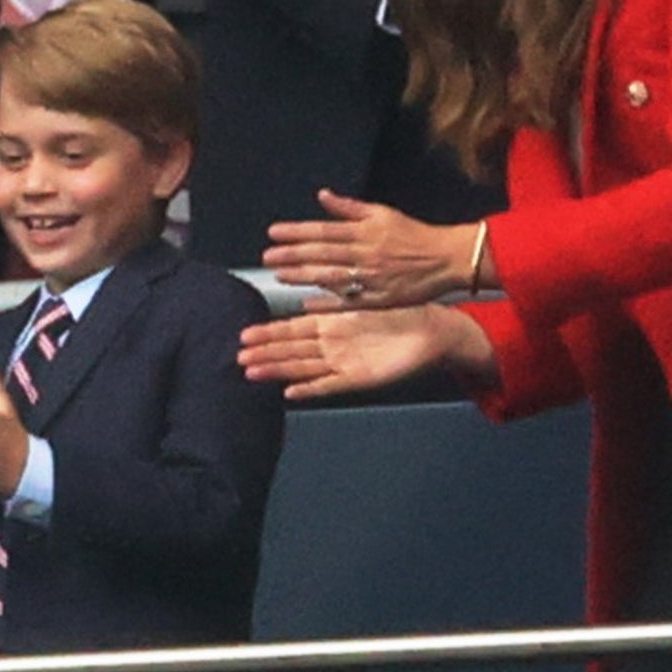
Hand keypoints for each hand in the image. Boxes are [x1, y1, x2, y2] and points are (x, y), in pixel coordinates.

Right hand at [237, 304, 495, 399]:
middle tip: (239, 357)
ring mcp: (344, 363)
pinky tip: (291, 393)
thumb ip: (337, 292)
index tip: (245, 335)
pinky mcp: (360, 378)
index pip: (292, 329)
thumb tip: (312, 278)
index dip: (268, 332)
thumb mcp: (366, 297)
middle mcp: (333, 345)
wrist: (432, 333)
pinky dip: (310, 389)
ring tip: (253, 373)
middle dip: (265, 354)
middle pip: (292, 350)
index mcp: (333, 324)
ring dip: (278, 370)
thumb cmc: (400, 313)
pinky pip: (330, 385)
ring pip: (303, 368)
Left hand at [264, 189, 477, 308]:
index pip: (323, 230)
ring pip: (332, 276)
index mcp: (364, 231)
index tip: (273, 233)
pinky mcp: (380, 298)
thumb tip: (323, 195)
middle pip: (322, 253)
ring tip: (281, 276)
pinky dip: (329, 303)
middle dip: (293, 255)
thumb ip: (349, 207)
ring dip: (304, 276)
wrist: (446, 257)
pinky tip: (308, 304)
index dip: (296, 231)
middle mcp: (365, 253)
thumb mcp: (382, 213)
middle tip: (268, 257)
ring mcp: (372, 277)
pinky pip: (350, 301)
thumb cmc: (412, 234)